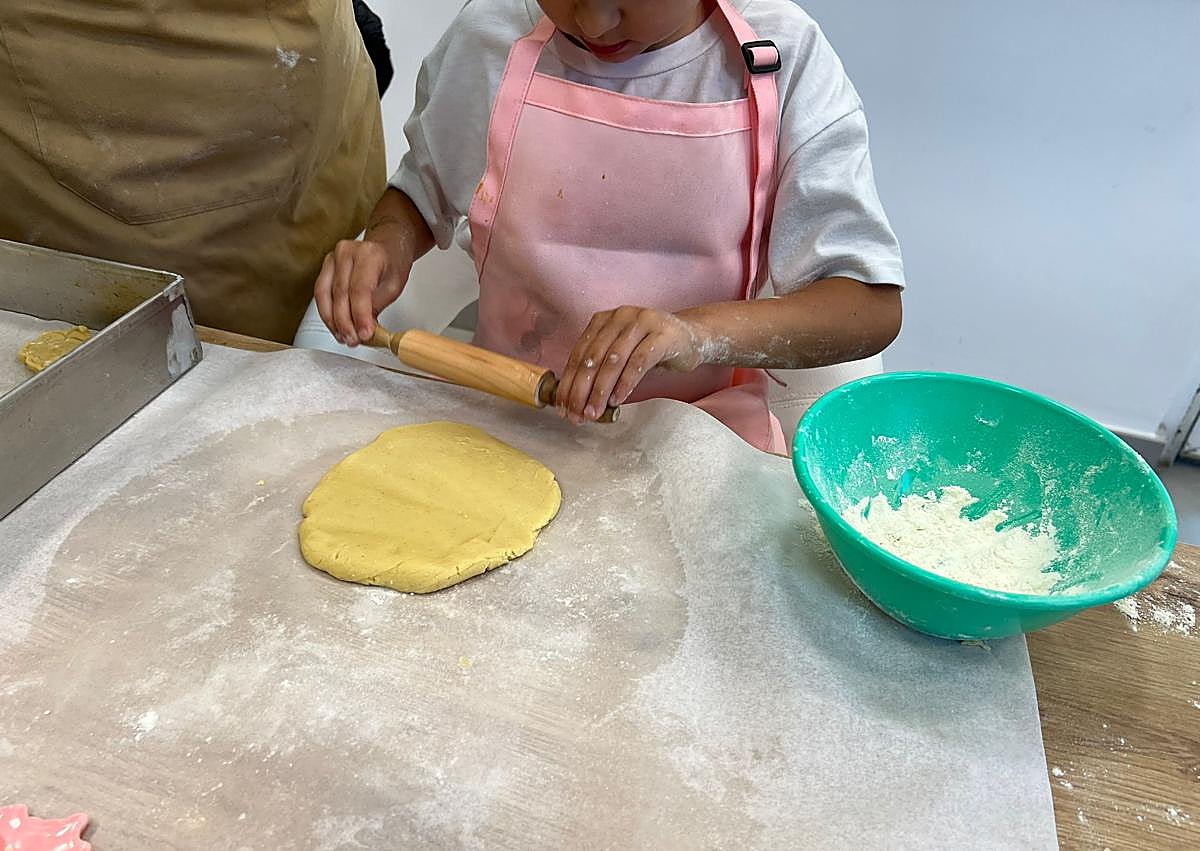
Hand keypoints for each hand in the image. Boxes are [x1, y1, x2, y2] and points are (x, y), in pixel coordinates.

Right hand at [313, 236, 413, 346]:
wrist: (387, 246)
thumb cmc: (392, 263)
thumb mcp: (393, 286)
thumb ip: (376, 307)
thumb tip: (364, 330)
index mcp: (368, 254)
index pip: (359, 289)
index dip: (360, 315)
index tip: (364, 334)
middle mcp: (347, 252)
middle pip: (340, 293)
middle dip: (345, 322)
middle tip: (353, 340)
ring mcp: (333, 257)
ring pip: (324, 294)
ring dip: (332, 320)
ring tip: (344, 337)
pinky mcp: (325, 266)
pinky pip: (320, 292)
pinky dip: (327, 312)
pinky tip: (335, 326)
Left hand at [557, 306, 705, 423]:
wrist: (692, 337)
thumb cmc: (651, 349)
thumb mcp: (621, 354)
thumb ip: (600, 368)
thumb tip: (575, 400)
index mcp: (603, 320)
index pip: (579, 353)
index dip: (568, 382)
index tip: (562, 407)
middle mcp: (620, 316)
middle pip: (593, 357)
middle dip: (581, 390)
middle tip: (576, 415)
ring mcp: (642, 322)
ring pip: (613, 361)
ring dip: (600, 390)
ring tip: (594, 412)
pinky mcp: (662, 335)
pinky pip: (638, 362)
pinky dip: (625, 384)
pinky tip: (617, 401)